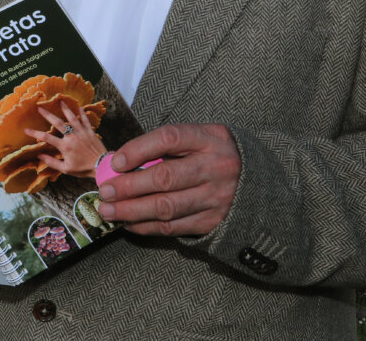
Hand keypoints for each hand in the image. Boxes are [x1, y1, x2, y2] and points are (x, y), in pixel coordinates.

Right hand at [25, 102, 107, 177]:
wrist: (101, 166)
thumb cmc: (82, 169)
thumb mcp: (65, 169)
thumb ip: (52, 162)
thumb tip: (39, 155)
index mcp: (64, 146)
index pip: (46, 138)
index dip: (35, 133)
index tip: (26, 129)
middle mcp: (72, 136)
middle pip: (58, 123)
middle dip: (48, 115)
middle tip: (40, 108)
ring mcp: (81, 132)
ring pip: (72, 118)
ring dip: (65, 109)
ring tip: (60, 101)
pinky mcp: (90, 131)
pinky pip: (85, 120)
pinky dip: (82, 113)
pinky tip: (79, 107)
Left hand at [96, 123, 240, 236]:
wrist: (260, 183)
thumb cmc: (216, 154)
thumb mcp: (201, 137)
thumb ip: (167, 146)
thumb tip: (120, 161)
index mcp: (210, 139)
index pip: (170, 138)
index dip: (139, 149)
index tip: (116, 161)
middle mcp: (215, 168)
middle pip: (165, 178)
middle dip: (129, 186)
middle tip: (105, 192)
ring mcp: (216, 197)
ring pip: (167, 207)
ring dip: (132, 211)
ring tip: (108, 211)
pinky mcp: (213, 221)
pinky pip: (174, 227)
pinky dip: (147, 227)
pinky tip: (128, 223)